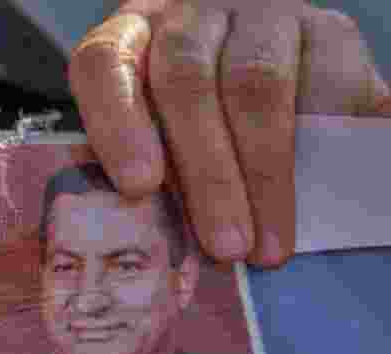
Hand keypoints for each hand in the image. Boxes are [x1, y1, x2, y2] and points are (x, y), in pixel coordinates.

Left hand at [69, 0, 390, 265]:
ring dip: (265, 174)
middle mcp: (189, 19)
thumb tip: (162, 247)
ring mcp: (258, 18)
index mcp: (128, 41)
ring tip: (268, 245)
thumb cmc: (187, 121)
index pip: (105, 65)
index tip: (139, 187)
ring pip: (259, 83)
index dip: (118, 126)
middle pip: (187, 82)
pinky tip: (322, 198)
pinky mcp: (326, 28)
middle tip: (223, 246)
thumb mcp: (152, 138)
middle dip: (207, 175)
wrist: (261, 55)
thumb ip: (148, 176)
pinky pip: (332, 82)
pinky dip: (329, 145)